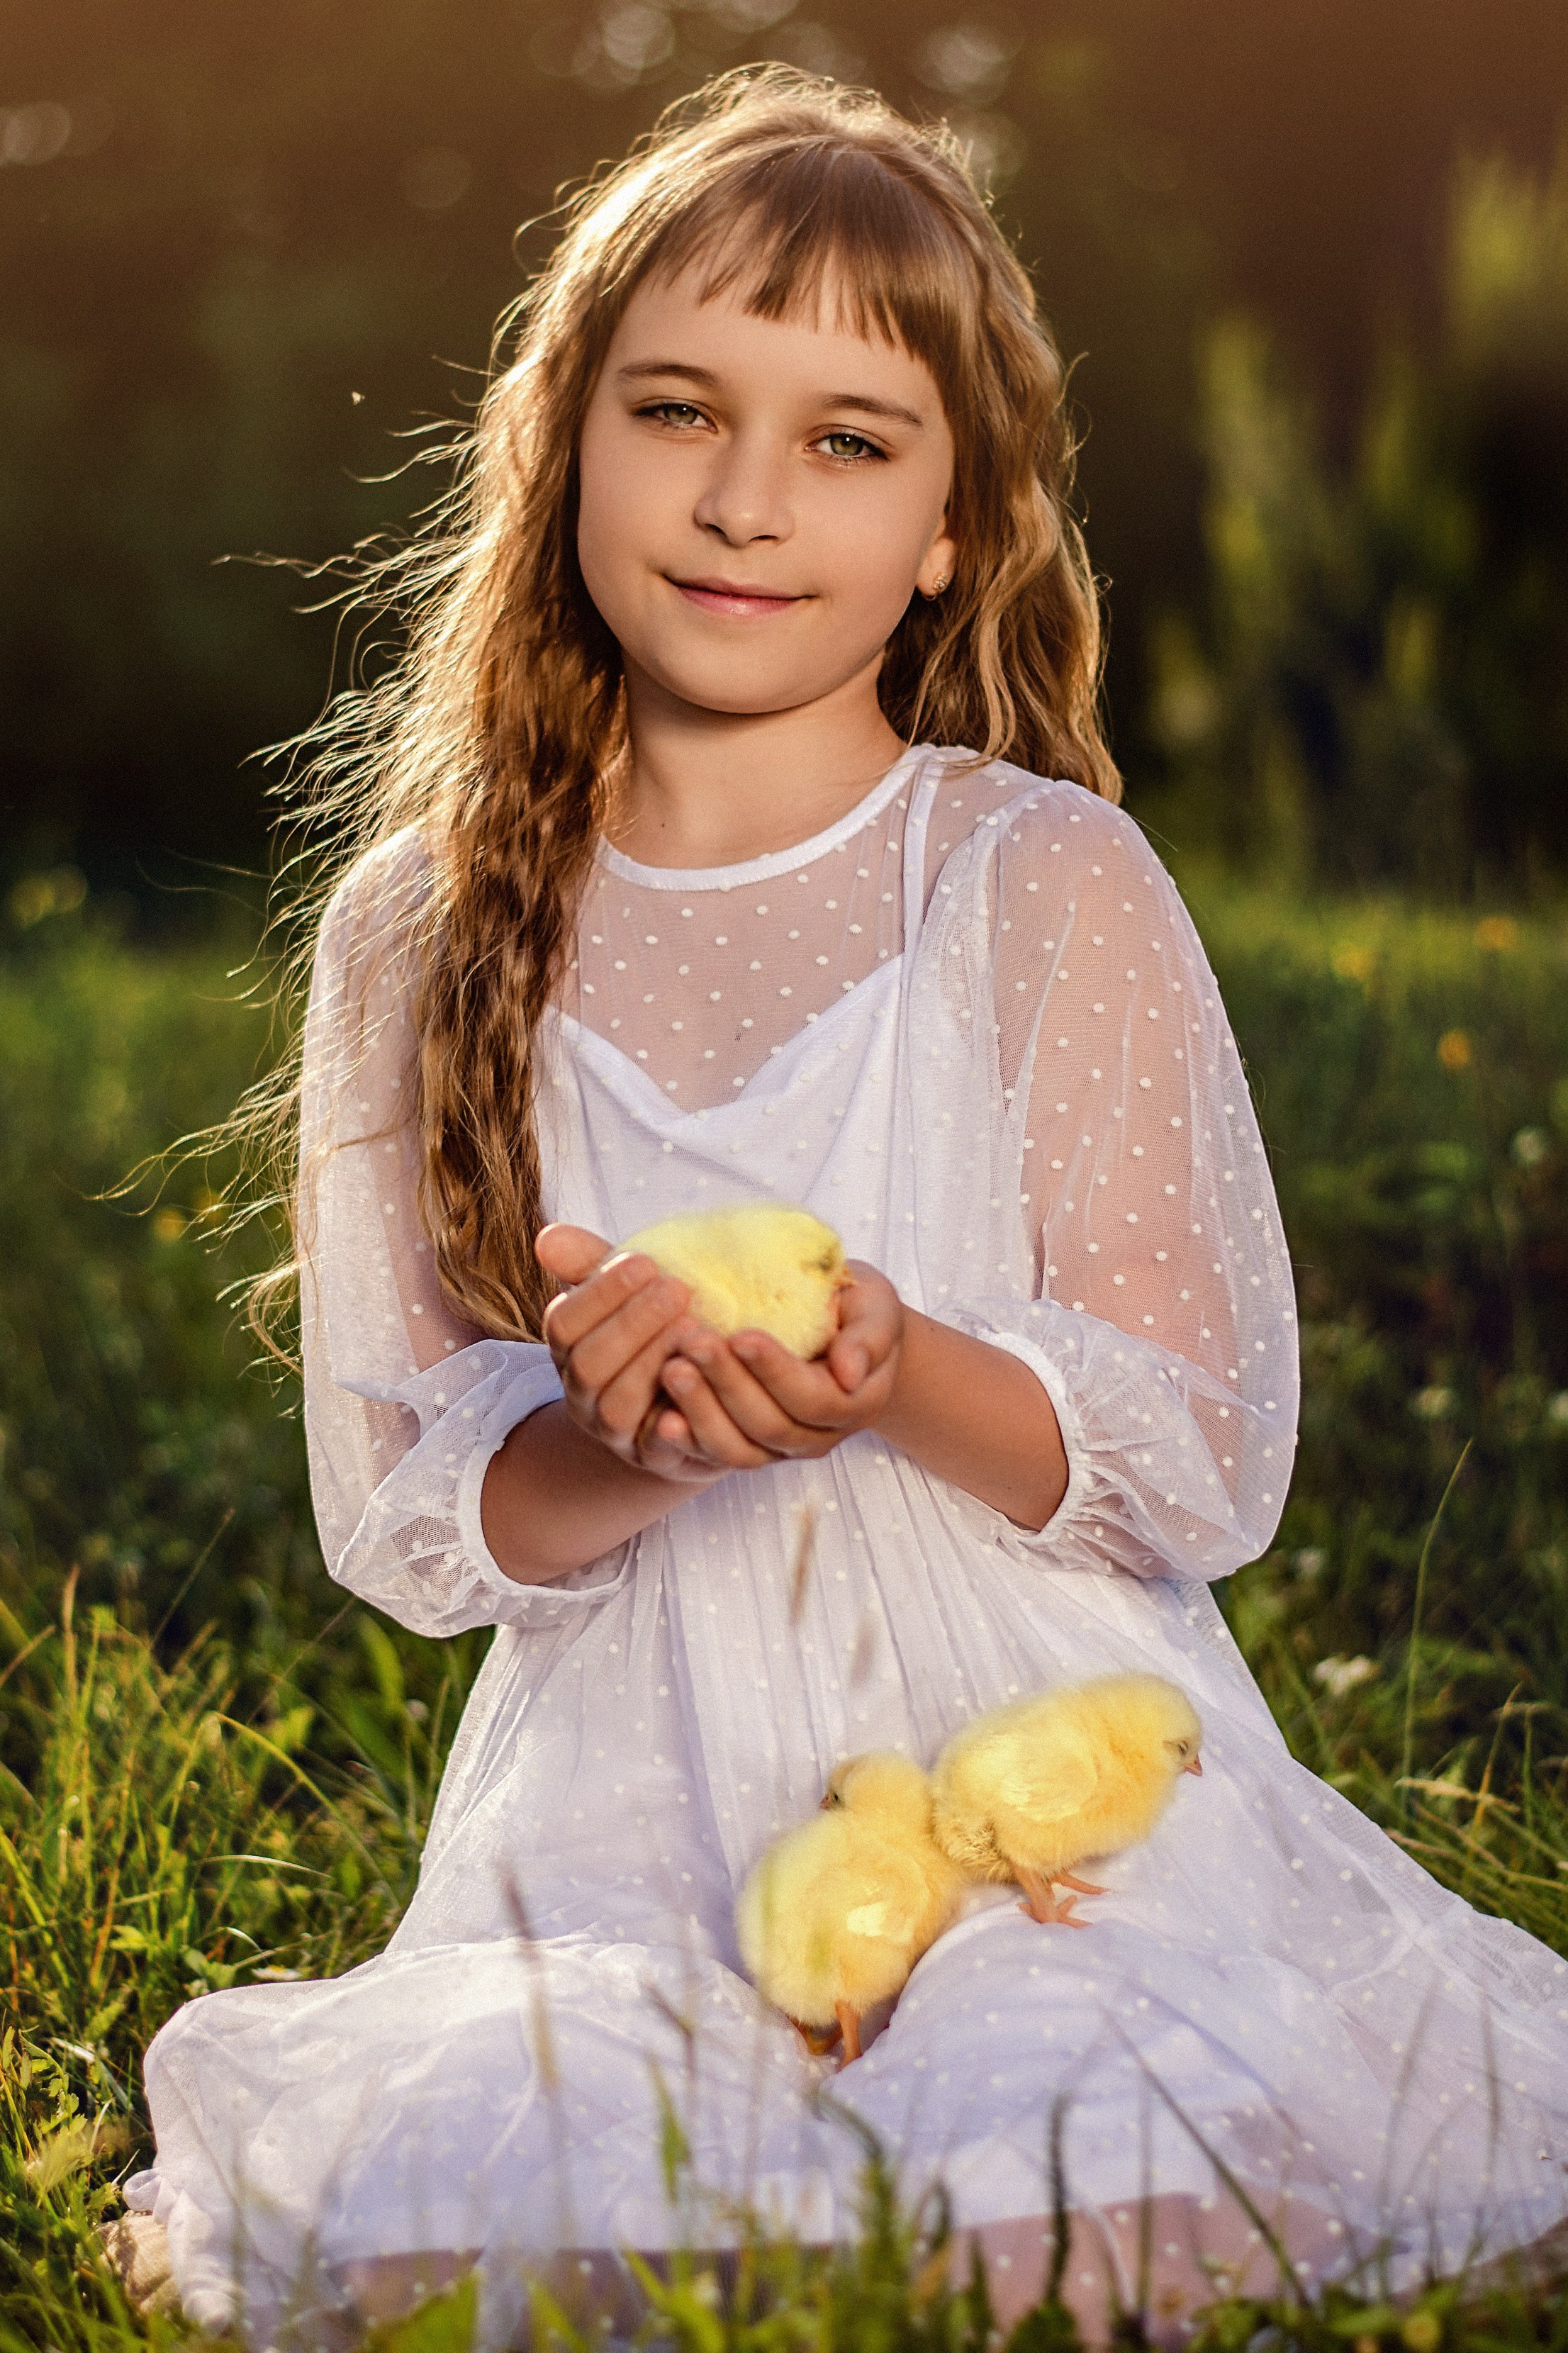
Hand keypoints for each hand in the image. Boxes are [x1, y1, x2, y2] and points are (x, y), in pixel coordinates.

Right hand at [534, 1223, 720, 1485]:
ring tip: (695, 1329)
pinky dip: (673, 1421)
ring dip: (653, 1364)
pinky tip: (699, 1383)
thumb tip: (547, 1237)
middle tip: (678, 1289)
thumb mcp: (629, 1295)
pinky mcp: (654, 1459)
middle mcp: (583, 1394)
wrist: (689, 1402)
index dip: (601, 1293)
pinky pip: (656, 1448)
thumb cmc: (657, 1332)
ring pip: (616, 1406)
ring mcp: (615, 1432)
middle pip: (589, 1365)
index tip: (646, 1260)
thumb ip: (593, 1265)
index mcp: (571, 1349)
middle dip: (632, 1325)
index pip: (564, 1324)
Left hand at [651, 1260, 904, 1470]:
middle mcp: (817, 1437)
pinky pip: (713, 1456)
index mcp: (854, 1404)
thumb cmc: (857, 1312)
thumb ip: (869, 1337)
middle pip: (769, 1425)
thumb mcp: (876, 1309)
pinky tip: (660, 1417)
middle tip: (692, 1340)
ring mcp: (779, 1450)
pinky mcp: (746, 1448)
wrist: (841, 1335)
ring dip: (701, 1412)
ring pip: (738, 1449)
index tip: (742, 1335)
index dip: (776, 1372)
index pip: (812, 1398)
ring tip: (671, 1369)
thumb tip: (849, 1372)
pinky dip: (686, 1440)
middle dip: (728, 1384)